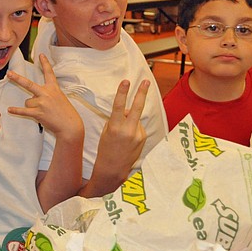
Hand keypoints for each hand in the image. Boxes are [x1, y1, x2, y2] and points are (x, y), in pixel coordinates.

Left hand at [7, 54, 83, 139]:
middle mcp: (47, 93)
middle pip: (29, 84)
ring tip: (42, 112)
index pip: (49, 73)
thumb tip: (33, 97)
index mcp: (54, 88)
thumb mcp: (60, 98)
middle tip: (9, 73)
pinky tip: (9, 109)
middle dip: (17, 78)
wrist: (70, 126)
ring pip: (27, 102)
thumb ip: (48, 94)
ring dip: (31, 107)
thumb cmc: (66, 113)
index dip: (45, 63)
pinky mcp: (38, 113)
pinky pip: (24, 111)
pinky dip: (16, 111)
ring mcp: (42, 103)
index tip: (40, 55)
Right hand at [84, 80, 148, 196]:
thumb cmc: (105, 149)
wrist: (113, 169)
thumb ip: (117, 119)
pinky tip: (128, 139)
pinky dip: (134, 128)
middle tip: (146, 81)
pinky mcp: (143, 138)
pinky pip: (138, 127)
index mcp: (115, 127)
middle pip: (137, 107)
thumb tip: (129, 111)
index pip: (119, 106)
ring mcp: (137, 135)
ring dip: (131, 120)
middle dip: (141, 93)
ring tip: (123, 135)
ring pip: (136, 119)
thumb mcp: (106, 132)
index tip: (126, 81)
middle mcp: (128, 130)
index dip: (122, 92)